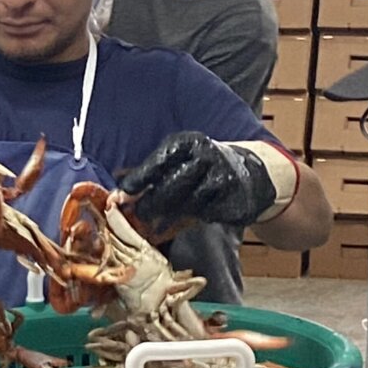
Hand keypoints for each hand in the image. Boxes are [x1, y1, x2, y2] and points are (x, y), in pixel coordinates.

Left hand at [117, 132, 288, 232]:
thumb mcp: (179, 159)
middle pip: (171, 186)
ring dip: (170, 217)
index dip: (138, 180)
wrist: (249, 173)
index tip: (121, 196)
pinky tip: (193, 216)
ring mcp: (222, 177)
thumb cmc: (202, 166)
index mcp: (188, 143)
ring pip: (187, 204)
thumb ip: (152, 174)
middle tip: (140, 216)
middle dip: (151, 205)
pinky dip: (196, 218)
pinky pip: (206, 214)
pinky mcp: (233, 199)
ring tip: (158, 224)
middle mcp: (206, 156)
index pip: (158, 161)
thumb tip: (118, 193)